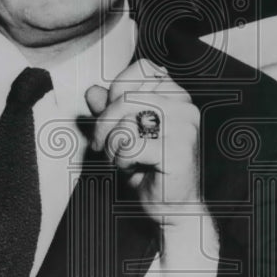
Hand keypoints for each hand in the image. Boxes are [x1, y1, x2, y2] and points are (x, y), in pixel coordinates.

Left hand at [85, 59, 202, 228]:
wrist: (171, 207)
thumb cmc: (149, 169)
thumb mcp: (123, 134)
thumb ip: (109, 110)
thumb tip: (92, 91)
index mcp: (176, 95)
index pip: (140, 69)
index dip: (116, 91)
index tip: (110, 118)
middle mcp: (184, 107)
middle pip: (127, 96)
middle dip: (104, 124)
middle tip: (103, 146)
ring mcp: (184, 128)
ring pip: (126, 120)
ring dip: (112, 145)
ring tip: (122, 158)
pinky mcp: (178, 151)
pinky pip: (130, 145)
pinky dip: (121, 160)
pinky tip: (132, 168)